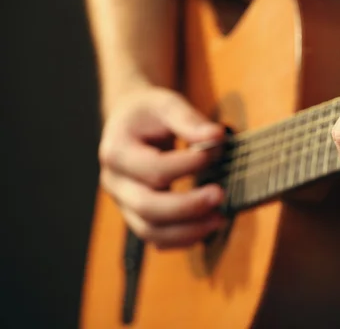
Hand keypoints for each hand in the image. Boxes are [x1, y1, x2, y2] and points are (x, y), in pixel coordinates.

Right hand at [99, 87, 226, 248]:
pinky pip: (156, 238)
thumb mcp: (165, 104)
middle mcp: (115, 182)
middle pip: (147, 207)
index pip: (153, 169)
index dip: (187, 165)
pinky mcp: (137, 215)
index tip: (216, 152)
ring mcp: (124, 203)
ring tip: (219, 218)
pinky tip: (208, 226)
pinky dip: (183, 238)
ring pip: (150, 230)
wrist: (130, 123)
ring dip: (188, 230)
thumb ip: (189, 120)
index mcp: (116, 152)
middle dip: (187, 206)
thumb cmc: (149, 113)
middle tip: (220, 195)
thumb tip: (216, 136)